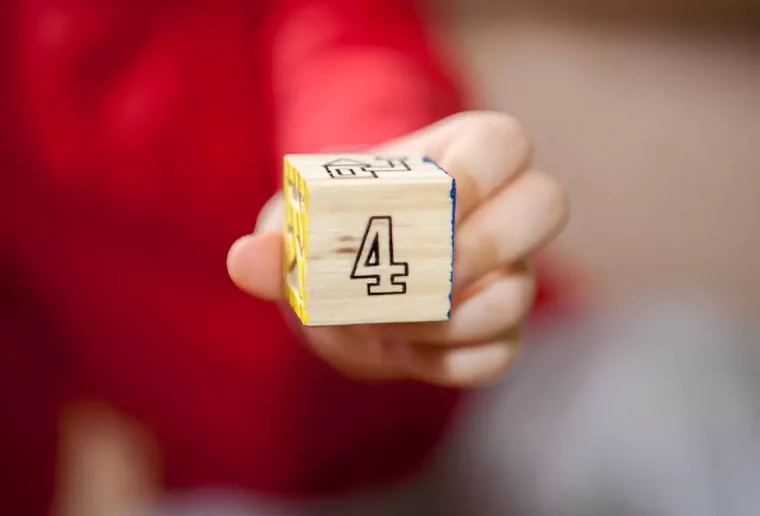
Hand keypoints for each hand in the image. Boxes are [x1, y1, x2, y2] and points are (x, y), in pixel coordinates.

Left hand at [227, 111, 569, 386]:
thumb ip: (278, 238)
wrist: (343, 297)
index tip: (429, 204)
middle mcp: (495, 212)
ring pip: (519, 293)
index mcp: (454, 160)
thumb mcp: (297, 226)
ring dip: (447, 318)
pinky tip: (405, 350)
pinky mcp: (499, 334)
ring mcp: (505, 276)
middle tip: (426, 272)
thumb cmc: (328, 238)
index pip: (503, 141)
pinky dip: (445, 363)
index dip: (477, 172)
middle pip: (547, 203)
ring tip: (386, 322)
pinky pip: (498, 354)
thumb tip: (246, 259)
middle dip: (486, 244)